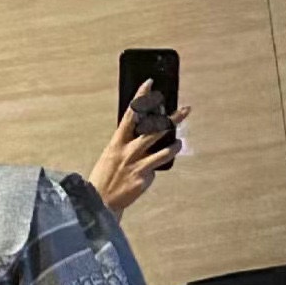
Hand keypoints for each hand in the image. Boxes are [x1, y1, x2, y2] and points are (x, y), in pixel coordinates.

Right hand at [88, 80, 188, 215]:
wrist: (100, 200)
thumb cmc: (105, 177)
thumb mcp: (111, 155)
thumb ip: (127, 144)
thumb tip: (145, 134)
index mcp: (117, 141)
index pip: (130, 114)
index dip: (141, 97)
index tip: (149, 84)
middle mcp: (127, 150)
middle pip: (153, 129)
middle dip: (171, 118)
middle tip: (185, 109)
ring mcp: (136, 164)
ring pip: (161, 149)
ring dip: (174, 142)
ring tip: (180, 140)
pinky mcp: (143, 177)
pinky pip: (158, 166)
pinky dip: (164, 160)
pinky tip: (169, 155)